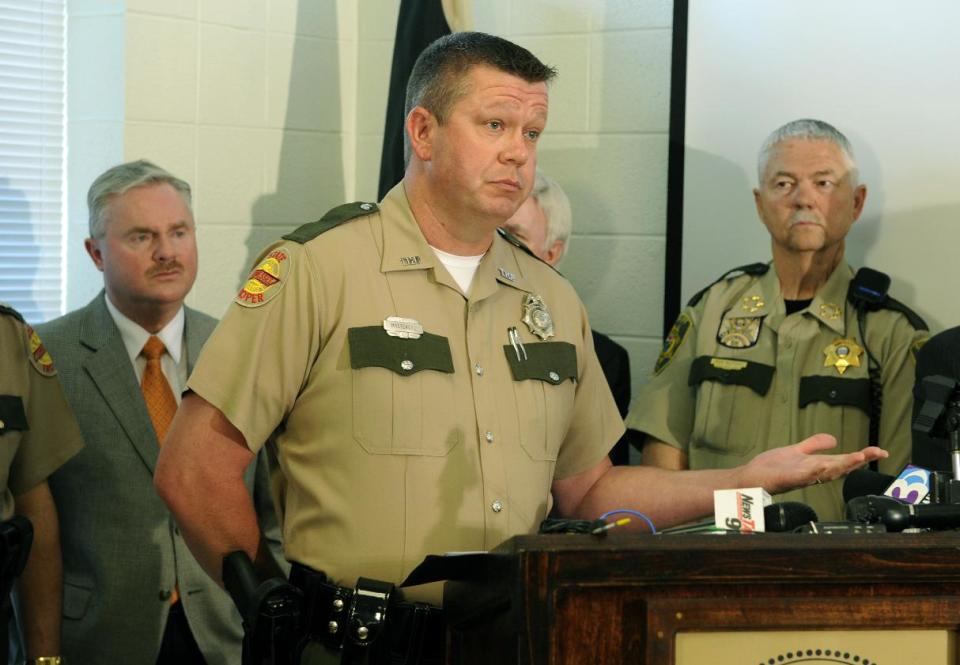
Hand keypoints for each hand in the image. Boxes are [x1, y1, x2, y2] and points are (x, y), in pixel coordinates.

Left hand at [736, 433, 887, 493]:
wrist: (750, 478)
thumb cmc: (772, 469)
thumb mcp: (797, 451)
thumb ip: (814, 445)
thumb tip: (835, 439)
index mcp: (816, 466)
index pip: (843, 460)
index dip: (862, 456)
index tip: (880, 451)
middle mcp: (812, 473)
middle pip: (840, 466)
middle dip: (860, 460)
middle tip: (879, 452)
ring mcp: (801, 476)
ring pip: (826, 471)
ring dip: (843, 464)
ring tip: (860, 456)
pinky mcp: (787, 478)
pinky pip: (804, 475)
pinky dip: (816, 471)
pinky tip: (825, 464)